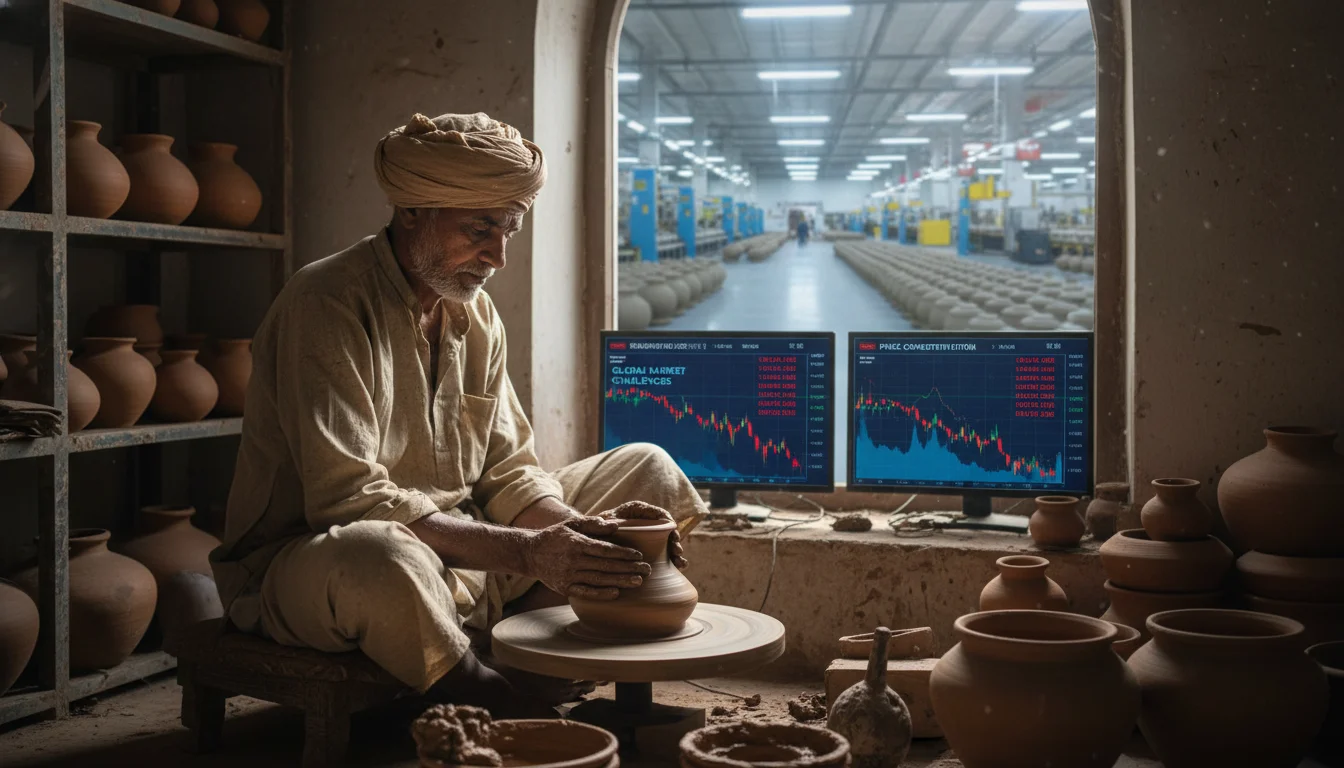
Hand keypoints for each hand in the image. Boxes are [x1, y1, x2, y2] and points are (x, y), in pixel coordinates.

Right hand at [523, 517, 649, 600]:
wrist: (530, 554)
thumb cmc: (556, 536)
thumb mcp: (572, 524)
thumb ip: (593, 523)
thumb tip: (615, 525)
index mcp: (576, 543)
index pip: (604, 549)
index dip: (623, 553)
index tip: (639, 555)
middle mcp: (573, 560)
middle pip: (606, 566)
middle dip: (628, 568)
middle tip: (647, 570)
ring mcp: (568, 575)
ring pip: (599, 580)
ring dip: (620, 581)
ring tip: (638, 582)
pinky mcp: (564, 588)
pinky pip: (586, 592)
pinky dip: (601, 594)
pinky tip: (616, 593)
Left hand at [599, 501, 687, 569]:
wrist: (591, 538)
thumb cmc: (594, 528)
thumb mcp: (595, 524)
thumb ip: (598, 522)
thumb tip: (608, 523)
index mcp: (636, 510)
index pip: (658, 514)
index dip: (669, 524)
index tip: (673, 535)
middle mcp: (645, 521)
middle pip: (666, 529)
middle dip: (675, 541)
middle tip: (677, 552)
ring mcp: (648, 536)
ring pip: (667, 542)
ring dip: (676, 553)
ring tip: (680, 564)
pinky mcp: (649, 549)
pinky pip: (663, 553)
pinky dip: (671, 561)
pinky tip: (677, 569)